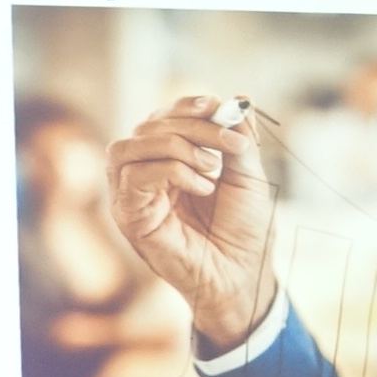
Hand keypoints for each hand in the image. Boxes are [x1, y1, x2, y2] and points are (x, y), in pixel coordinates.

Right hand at [107, 96, 279, 349]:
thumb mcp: (248, 178)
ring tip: (213, 169)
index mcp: (168, 161)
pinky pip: (133, 176)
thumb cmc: (244, 232)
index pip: (162, 118)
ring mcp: (131, 196)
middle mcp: (143, 174)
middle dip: (193, 127)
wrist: (242, 276)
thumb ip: (239, 141)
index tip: (217, 107)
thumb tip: (239, 100)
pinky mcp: (128, 216)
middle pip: (148, 127)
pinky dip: (172, 170)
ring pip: (129, 145)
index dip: (187, 106)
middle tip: (232, 145)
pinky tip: (203, 186)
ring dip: (177, 146)